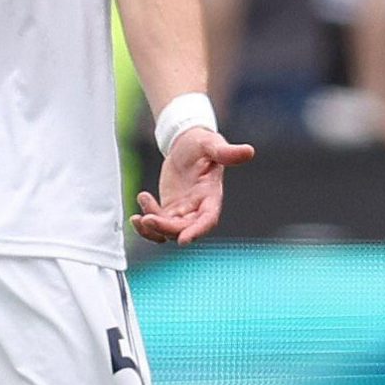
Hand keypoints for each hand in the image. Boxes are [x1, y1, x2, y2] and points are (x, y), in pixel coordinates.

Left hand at [130, 125, 254, 245]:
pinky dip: (146, 226)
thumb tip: (249, 151)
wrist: (186, 144)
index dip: (197, 230)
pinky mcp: (169, 209)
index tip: (183, 240)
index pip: (208, 219)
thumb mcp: (212, 144)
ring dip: (153, 230)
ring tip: (138, 217)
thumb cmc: (202, 144)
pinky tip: (136, 215)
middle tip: (147, 218)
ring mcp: (183, 211)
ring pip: (169, 231)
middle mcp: (198, 208)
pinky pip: (158, 225)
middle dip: (166, 228)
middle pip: (184, 228)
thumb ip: (227, 152)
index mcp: (211, 195)